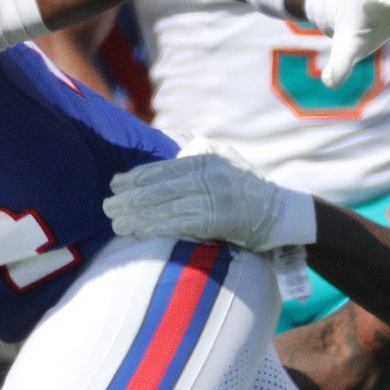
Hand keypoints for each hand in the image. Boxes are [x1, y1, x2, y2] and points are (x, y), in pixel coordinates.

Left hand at [104, 151, 317, 251]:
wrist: (281, 212)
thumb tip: (159, 163)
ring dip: (139, 217)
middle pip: (162, 187)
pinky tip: (140, 232)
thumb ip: (195, 158)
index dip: (136, 177)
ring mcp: (217, 196)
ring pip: (168, 206)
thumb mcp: (223, 160)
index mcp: (207, 156)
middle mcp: (211, 173)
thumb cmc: (245, 188)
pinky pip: (182, 223)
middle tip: (108, 207)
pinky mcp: (221, 219)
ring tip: (117, 224)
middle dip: (131, 198)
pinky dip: (158, 228)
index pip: (164, 167)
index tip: (115, 184)